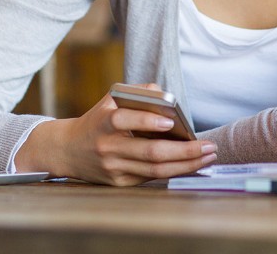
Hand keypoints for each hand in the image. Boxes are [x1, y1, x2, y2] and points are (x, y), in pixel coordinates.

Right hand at [14, 85, 216, 186]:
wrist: (68, 150)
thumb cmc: (98, 120)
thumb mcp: (110, 101)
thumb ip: (138, 93)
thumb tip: (166, 96)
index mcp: (103, 122)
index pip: (124, 121)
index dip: (147, 121)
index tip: (169, 122)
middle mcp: (108, 148)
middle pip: (149, 153)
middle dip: (184, 151)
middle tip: (208, 145)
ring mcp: (114, 168)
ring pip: (155, 170)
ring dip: (186, 165)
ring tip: (208, 156)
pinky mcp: (119, 182)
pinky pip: (151, 178)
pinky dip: (175, 172)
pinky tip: (193, 165)